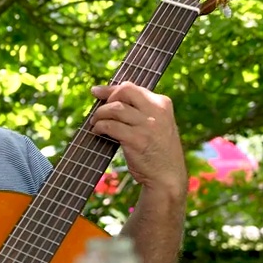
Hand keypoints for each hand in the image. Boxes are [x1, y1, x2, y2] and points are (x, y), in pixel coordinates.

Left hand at [90, 83, 186, 198]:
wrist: (167, 175)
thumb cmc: (157, 148)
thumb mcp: (157, 123)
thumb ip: (141, 109)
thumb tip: (111, 95)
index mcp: (162, 103)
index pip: (132, 87)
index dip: (111, 89)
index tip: (96, 91)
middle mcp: (157, 111)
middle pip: (124, 91)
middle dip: (106, 98)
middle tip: (99, 110)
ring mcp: (147, 125)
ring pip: (115, 108)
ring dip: (99, 114)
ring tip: (95, 123)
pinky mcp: (136, 139)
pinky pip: (110, 126)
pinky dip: (99, 127)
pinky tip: (97, 132)